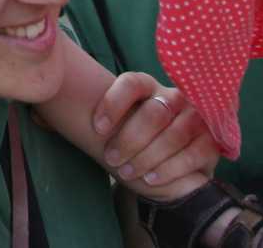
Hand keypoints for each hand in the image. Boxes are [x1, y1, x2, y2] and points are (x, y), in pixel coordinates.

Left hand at [93, 73, 218, 200]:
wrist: (175, 161)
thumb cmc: (140, 139)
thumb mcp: (120, 125)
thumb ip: (100, 120)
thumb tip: (50, 118)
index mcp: (149, 86)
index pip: (132, 83)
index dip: (113, 103)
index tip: (96, 129)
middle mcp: (175, 96)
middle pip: (153, 113)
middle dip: (129, 140)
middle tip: (111, 160)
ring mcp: (197, 116)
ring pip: (174, 134)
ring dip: (147, 157)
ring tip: (127, 173)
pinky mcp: (213, 140)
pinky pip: (194, 153)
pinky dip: (170, 168)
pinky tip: (151, 179)